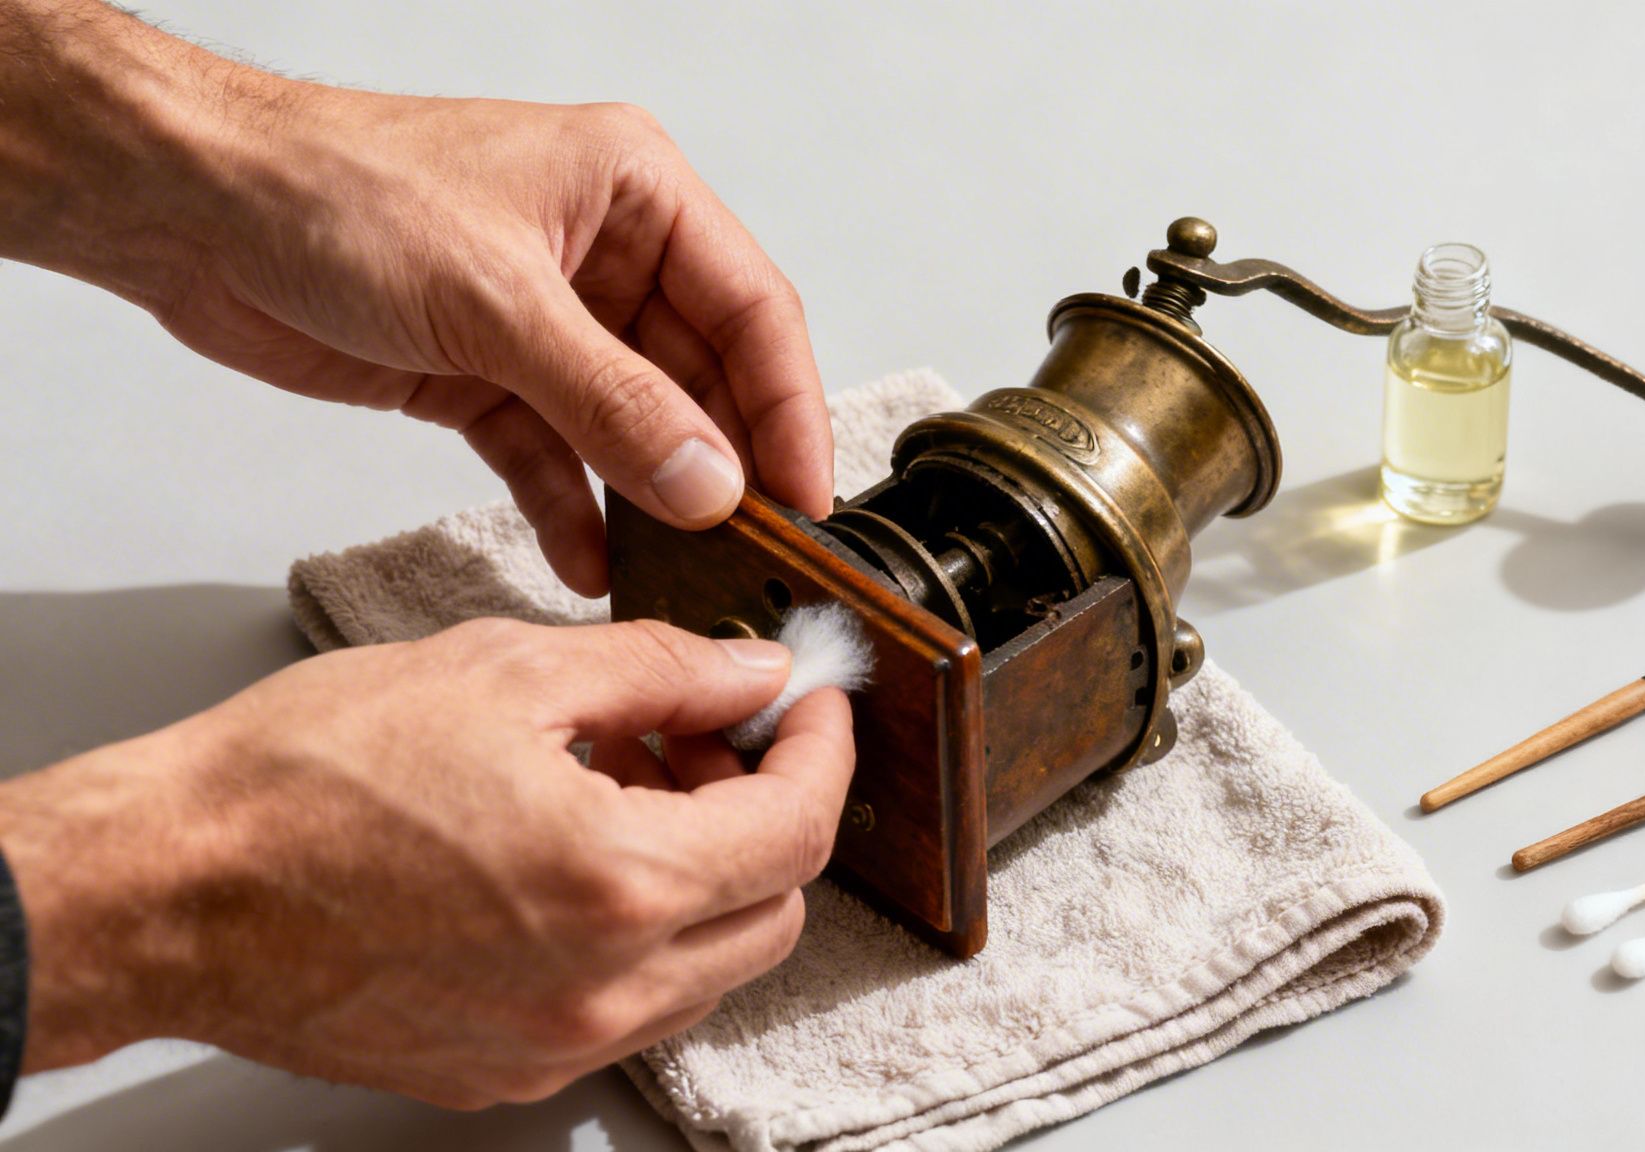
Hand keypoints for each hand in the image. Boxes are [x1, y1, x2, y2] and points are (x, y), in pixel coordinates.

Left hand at [0, 3, 833, 596]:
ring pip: (632, 426)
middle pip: (700, 376)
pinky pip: (555, 457)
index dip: (788, 407)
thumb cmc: (329, 190)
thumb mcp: (496, 301)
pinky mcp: (485, 375)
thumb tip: (708, 481)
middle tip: (753, 550)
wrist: (188, 211)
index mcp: (633, 192)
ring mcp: (546, 321)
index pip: (752, 308)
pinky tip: (591, 563)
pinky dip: (571, 511)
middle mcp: (602, 255)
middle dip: (723, 465)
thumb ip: (613, 402)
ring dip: (651, 499)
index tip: (807, 496)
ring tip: (684, 571)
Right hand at [0, 618, 854, 1106]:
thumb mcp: (505, 671)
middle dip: (766, 812)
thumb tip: (749, 672)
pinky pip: (626, 1006)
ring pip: (707, 967)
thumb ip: (661, 671)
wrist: (166, 888)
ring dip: (703, 873)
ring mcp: (553, 1042)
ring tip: (625, 782)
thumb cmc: (301, 781)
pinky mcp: (503, 1068)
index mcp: (619, 882)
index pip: (799, 827)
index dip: (823, 750)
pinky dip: (636, 930)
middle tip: (707, 737)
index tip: (812, 705)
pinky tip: (571, 854)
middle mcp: (602, 987)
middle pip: (773, 909)